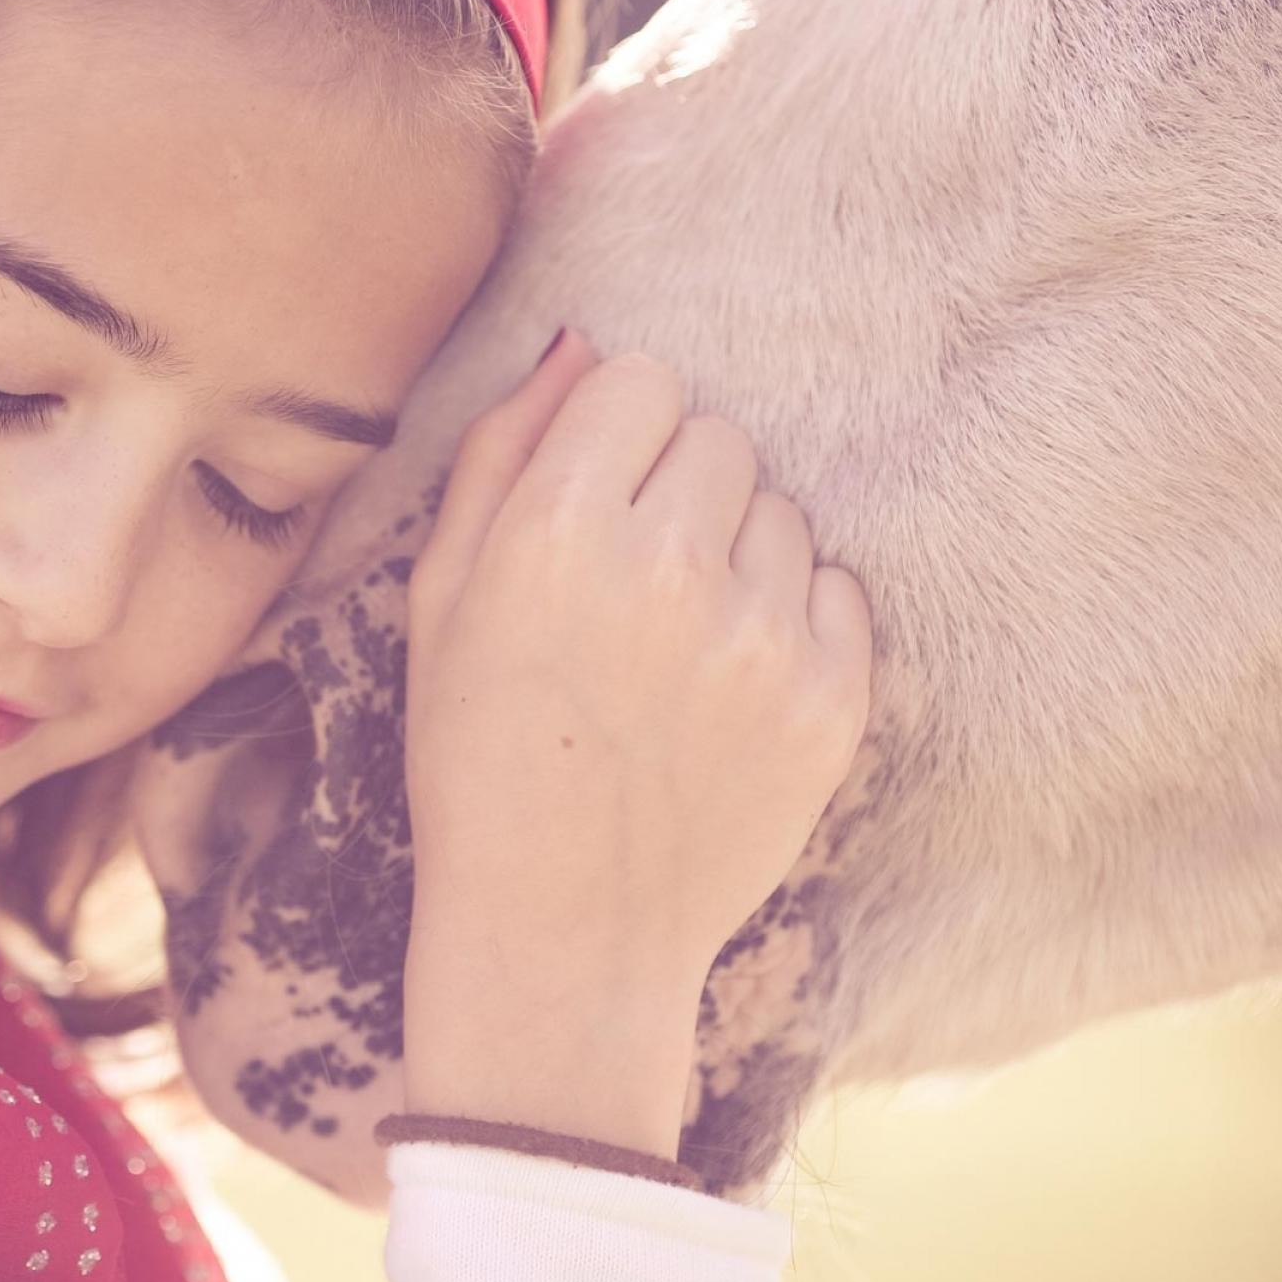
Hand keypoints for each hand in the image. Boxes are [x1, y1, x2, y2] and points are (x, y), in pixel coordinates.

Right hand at [397, 328, 872, 1151]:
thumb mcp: (442, 599)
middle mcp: (670, 567)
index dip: (612, 437)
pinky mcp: (831, 700)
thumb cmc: (478, 759)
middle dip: (675, 487)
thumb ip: (503, 453)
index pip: (640, 382)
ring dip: (737, 552)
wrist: (563, 935)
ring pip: (782, 511)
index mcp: (559, 530)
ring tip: (680, 643)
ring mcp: (762, 636)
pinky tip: (729, 682)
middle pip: (717, 437)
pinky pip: (838, 590)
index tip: (593, 500)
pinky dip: (792, 620)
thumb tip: (580, 346)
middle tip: (632, 581)